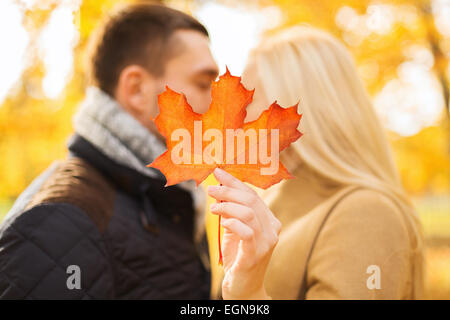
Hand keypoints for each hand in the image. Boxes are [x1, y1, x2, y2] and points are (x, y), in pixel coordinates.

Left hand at [207, 168, 281, 299]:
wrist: (245, 289)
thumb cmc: (239, 258)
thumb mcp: (234, 231)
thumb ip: (230, 212)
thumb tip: (218, 190)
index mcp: (270, 221)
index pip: (253, 194)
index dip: (235, 181)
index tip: (218, 172)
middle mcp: (272, 230)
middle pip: (250, 200)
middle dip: (228, 190)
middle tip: (211, 188)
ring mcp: (266, 243)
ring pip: (248, 213)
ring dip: (227, 205)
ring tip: (213, 208)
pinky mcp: (255, 255)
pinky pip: (246, 232)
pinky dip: (232, 223)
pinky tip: (223, 223)